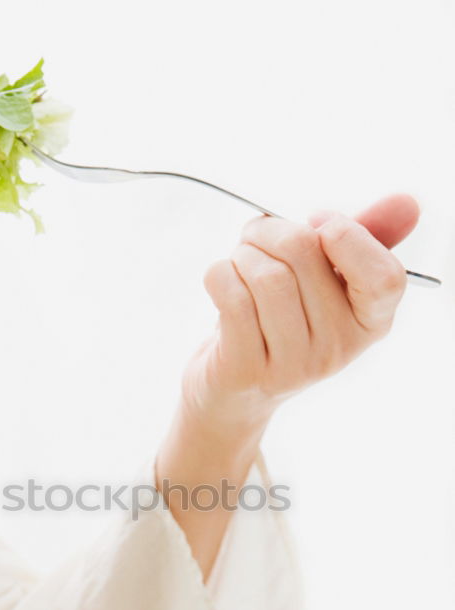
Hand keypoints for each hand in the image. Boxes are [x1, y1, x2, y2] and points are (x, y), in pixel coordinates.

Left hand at [184, 193, 419, 439]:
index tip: (318, 223)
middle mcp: (338, 348)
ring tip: (239, 263)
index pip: (385, 278)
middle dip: (270, 230)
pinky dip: (219, 275)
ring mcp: (294, 365)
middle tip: (256, 237)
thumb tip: (408, 202)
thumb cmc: (281, 319)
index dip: (348, 235)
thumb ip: (366, 237)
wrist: (234, 389)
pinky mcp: (248, 370)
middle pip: (304, 252)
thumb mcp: (327, 279)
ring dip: (242, 253)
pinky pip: (232, 297)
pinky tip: (222, 282)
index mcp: (370, 323)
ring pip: (267, 274)